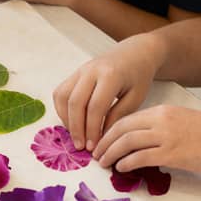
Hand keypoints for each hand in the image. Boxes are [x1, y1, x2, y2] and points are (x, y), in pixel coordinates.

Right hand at [53, 34, 160, 150]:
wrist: (135, 53)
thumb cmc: (139, 76)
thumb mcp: (136, 98)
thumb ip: (118, 116)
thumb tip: (102, 139)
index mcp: (110, 75)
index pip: (95, 107)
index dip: (92, 129)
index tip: (93, 146)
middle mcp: (91, 70)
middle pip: (75, 102)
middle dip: (76, 128)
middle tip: (81, 147)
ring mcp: (80, 70)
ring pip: (62, 96)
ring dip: (66, 119)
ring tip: (76, 135)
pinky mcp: (74, 73)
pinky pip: (61, 92)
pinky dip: (62, 109)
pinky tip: (72, 122)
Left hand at [91, 104, 200, 174]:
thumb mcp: (182, 122)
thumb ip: (161, 128)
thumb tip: (142, 143)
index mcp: (163, 111)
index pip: (127, 119)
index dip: (110, 130)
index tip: (102, 140)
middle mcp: (161, 120)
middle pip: (121, 129)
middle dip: (105, 142)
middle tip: (96, 153)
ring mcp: (166, 137)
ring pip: (127, 142)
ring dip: (111, 153)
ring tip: (103, 162)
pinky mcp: (172, 154)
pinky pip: (141, 157)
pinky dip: (127, 162)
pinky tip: (121, 168)